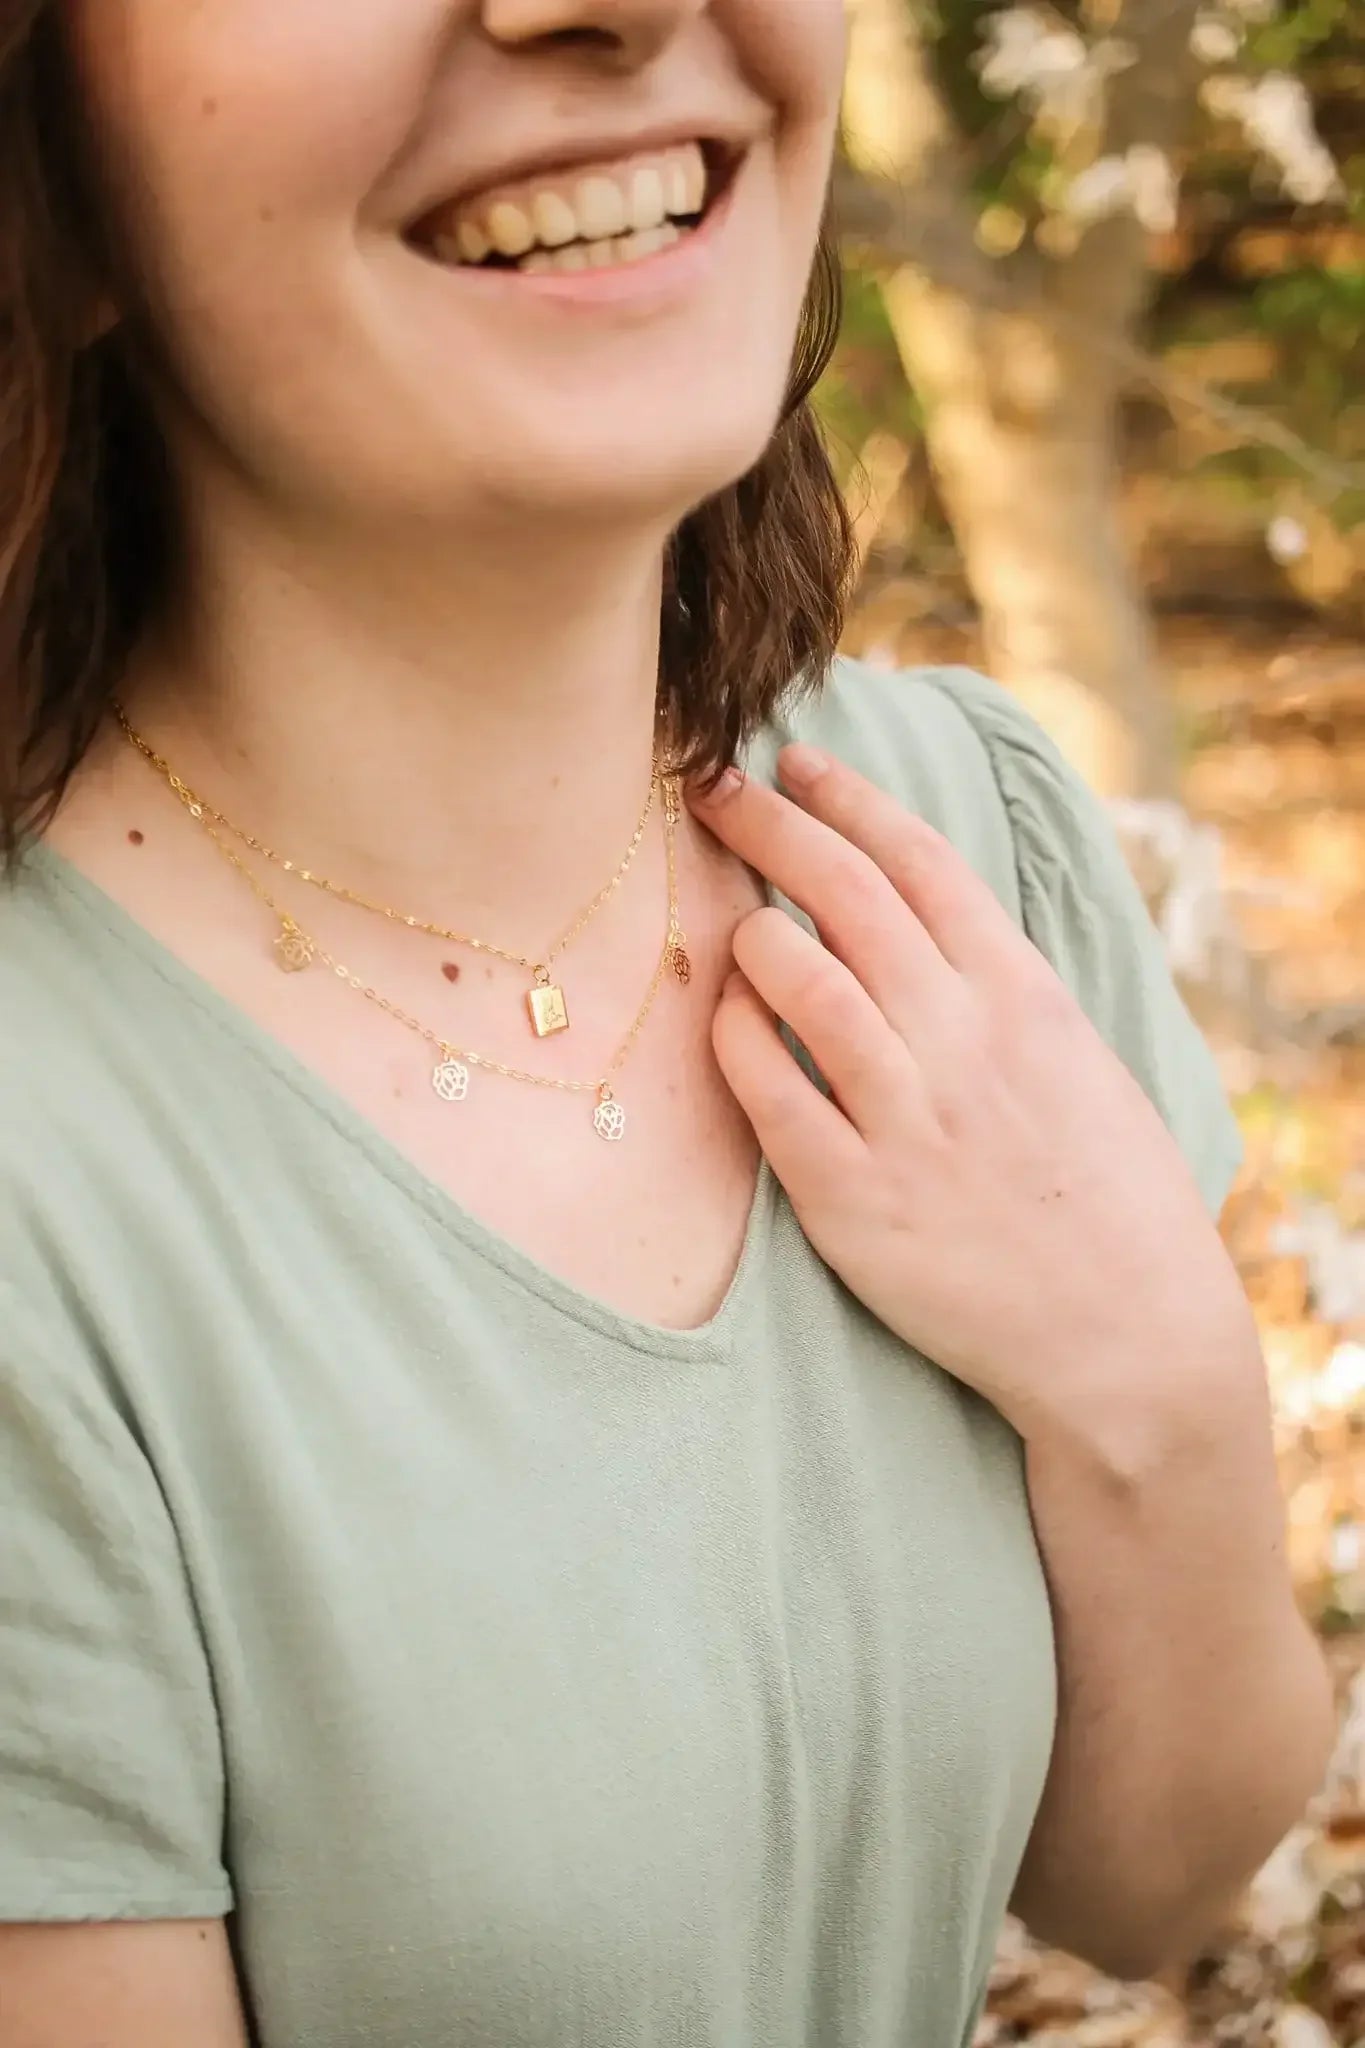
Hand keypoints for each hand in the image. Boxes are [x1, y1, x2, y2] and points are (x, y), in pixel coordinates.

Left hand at [689, 746, 1253, 1444]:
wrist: (1128, 1337)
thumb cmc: (1109, 1195)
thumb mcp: (1078, 1060)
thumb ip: (1002, 988)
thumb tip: (924, 921)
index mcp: (1024, 995)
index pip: (921, 860)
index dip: (849, 797)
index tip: (796, 761)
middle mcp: (960, 1040)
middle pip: (846, 895)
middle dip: (771, 825)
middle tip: (715, 789)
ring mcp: (904, 1117)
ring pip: (799, 979)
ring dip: (750, 932)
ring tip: (730, 921)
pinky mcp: (852, 1199)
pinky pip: (767, 1092)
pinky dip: (735, 1038)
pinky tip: (723, 1016)